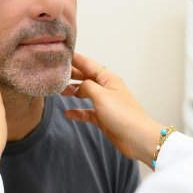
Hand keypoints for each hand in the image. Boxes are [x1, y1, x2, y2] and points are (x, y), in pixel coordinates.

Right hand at [63, 53, 163, 167]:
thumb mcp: (101, 95)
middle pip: (86, 78)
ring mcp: (105, 103)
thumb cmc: (122, 114)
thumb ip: (87, 86)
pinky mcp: (103, 118)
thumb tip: (78, 86)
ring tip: (59, 91)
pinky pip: (87, 112)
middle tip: (55, 73)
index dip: (76, 59)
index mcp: (108, 78)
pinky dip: (78, 111)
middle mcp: (106, 88)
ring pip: (86, 94)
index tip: (61, 55)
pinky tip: (67, 113)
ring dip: (74, 92)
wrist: (137, 137)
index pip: (89, 64)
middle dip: (72, 75)